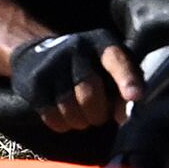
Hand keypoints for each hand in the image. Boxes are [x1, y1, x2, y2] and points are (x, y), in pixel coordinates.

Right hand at [0, 28, 132, 140]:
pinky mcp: (34, 81)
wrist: (41, 55)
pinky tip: (65, 118)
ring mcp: (51, 63)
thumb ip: (125, 89)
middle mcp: (76, 47)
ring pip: (68, 106)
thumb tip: (123, 116)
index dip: (126, 79)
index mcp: (102, 43)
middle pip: (89, 91)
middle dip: (97, 113)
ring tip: (82, 117)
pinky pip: (51, 115)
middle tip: (98, 117)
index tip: (134, 97)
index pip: (116, 60)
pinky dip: (61, 124)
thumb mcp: (112, 69)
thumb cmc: (90, 68)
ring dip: (79, 121)